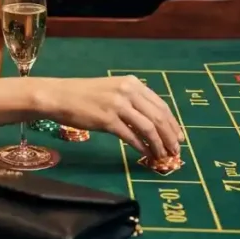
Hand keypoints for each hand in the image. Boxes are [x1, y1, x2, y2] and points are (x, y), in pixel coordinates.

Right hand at [48, 75, 183, 157]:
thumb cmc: (84, 95)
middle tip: (176, 151)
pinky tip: (146, 155)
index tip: (179, 137)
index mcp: (131, 83)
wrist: (60, 96)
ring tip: (164, 155)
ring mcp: (117, 105)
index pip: (161, 104)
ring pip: (148, 128)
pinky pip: (131, 136)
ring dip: (159, 144)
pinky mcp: (107, 120)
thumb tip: (153, 121)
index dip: (173, 123)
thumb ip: (132, 99)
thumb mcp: (112, 90)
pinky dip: (142, 147)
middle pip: (158, 116)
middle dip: (170, 136)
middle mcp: (127, 91)